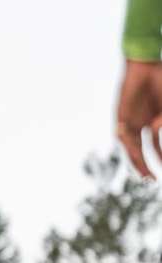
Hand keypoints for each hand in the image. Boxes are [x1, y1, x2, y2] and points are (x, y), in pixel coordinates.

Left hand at [117, 60, 161, 178]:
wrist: (147, 66)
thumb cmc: (161, 82)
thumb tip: (157, 131)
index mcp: (153, 122)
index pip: (154, 146)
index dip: (159, 158)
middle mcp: (140, 124)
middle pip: (140, 150)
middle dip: (145, 166)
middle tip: (152, 181)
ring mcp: (129, 121)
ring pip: (132, 146)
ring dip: (137, 161)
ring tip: (145, 174)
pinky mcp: (120, 116)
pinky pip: (124, 134)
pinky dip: (132, 144)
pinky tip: (138, 152)